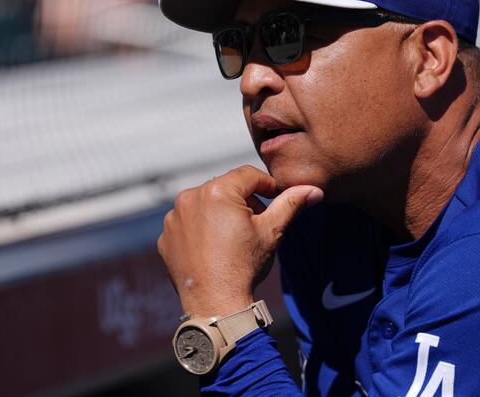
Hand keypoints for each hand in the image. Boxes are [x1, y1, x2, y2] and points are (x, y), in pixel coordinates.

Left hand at [157, 165, 322, 316]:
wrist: (216, 305)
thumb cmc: (245, 266)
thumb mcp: (272, 231)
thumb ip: (291, 204)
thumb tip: (314, 191)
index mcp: (218, 191)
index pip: (248, 175)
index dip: (267, 186)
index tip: (275, 199)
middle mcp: (190, 198)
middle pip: (225, 188)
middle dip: (243, 200)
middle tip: (256, 223)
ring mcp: (174, 218)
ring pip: (205, 204)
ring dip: (220, 213)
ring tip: (233, 238)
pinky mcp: (165, 237)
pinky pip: (187, 223)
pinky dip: (200, 229)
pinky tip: (213, 248)